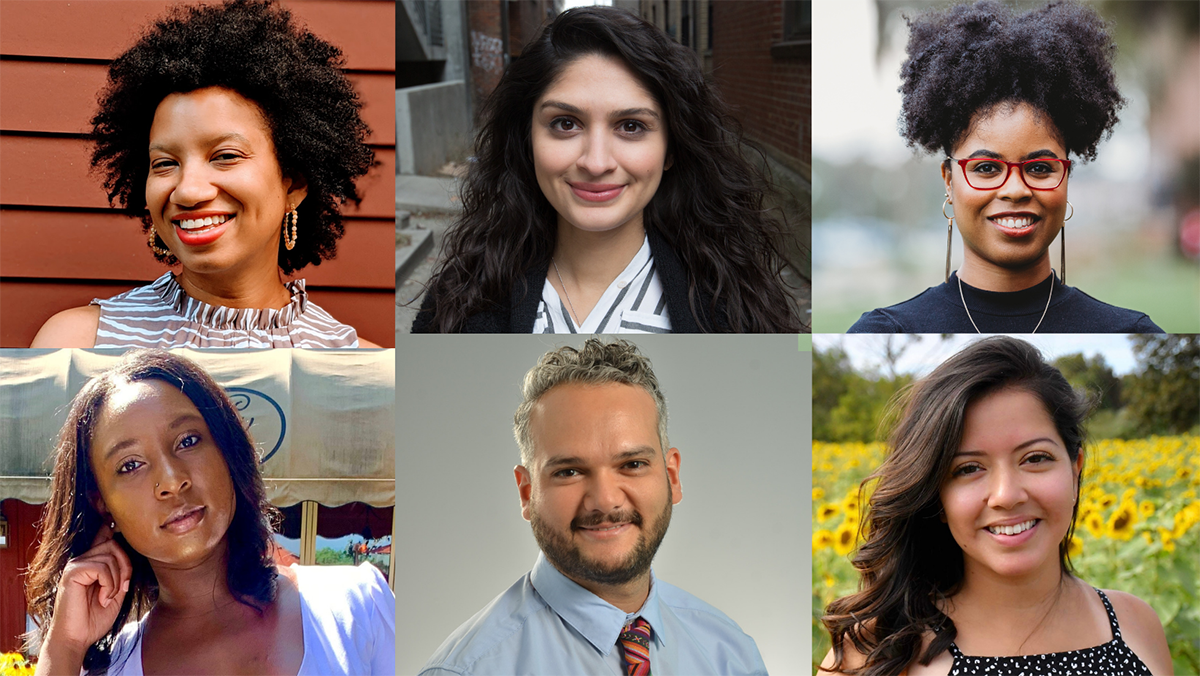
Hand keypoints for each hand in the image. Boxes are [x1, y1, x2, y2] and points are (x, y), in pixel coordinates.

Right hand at [41, 521, 132, 659]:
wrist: (77, 638)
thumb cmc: (94, 617)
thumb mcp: (115, 591)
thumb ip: (120, 572)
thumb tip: (127, 553)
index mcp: (92, 562)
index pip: (103, 534)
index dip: (111, 523)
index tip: (117, 517)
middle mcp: (82, 559)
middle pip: (114, 545)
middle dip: (125, 567)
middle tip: (120, 589)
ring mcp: (76, 565)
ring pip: (110, 556)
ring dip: (116, 580)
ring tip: (108, 597)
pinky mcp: (72, 572)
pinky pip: (101, 567)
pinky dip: (108, 584)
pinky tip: (102, 598)